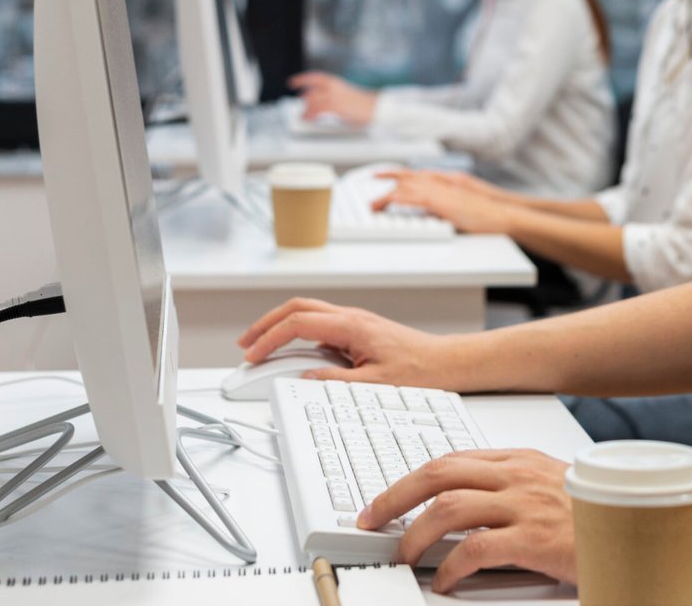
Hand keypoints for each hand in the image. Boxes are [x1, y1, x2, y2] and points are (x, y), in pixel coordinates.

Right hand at [235, 298, 449, 385]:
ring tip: (261, 347)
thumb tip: (304, 380)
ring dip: (280, 326)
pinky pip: (319, 323)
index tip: (252, 355)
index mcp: (352, 326)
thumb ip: (336, 381)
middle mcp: (351, 317)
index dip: (270, 338)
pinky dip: (298, 332)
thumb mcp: (375, 384)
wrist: (446, 362)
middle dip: (266, 323)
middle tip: (245, 344)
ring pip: (307, 312)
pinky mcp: (357, 329)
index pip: (298, 323)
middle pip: (296, 307)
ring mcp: (353, 321)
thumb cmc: (420, 371)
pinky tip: (291, 351)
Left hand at [288, 71, 375, 125]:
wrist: (375, 107)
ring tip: (303, 117)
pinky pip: (316, 110)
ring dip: (305, 110)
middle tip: (300, 107)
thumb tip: (325, 105)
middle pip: (311, 91)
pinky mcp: (334, 105)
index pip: (314, 77)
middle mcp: (332, 86)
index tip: (292, 82)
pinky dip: (310, 115)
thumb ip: (335, 97)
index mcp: (336, 82)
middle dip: (303, 100)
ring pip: (312, 101)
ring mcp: (333, 95)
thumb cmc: (365, 104)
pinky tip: (308, 118)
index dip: (301, 79)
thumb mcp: (347, 95)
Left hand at [359, 449, 575, 592]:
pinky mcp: (533, 539)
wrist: (637, 530)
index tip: (385, 500)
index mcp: (518, 461)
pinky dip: (449, 567)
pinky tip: (443, 581)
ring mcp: (525, 505)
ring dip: (415, 535)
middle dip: (395, 496)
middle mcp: (516, 476)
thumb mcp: (550, 486)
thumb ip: (511, 487)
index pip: (450, 461)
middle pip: (438, 474)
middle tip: (372, 521)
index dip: (410, 480)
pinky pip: (474, 550)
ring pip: (448, 509)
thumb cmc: (594, 514)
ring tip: (404, 556)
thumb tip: (464, 503)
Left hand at [371, 170, 513, 233]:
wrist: (503, 215)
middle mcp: (443, 183)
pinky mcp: (444, 203)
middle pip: (409, 177)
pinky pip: (416, 199)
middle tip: (372, 179)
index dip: (400, 174)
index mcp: (448, 182)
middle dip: (388, 177)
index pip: (418, 174)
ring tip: (374, 204)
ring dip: (389, 195)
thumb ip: (446, 206)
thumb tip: (433, 211)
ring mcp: (443, 192)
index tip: (385, 175)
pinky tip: (389, 204)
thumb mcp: (463, 208)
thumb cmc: (487, 215)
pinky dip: (401, 200)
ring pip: (409, 188)